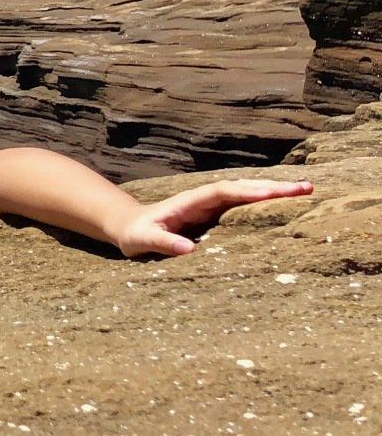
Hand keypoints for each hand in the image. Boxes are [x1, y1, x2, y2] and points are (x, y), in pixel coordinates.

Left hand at [112, 178, 313, 256]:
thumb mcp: (143, 240)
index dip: (249, 192)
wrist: (129, 226)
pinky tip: (287, 205)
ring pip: (248, 194)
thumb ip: (162, 242)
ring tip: (306, 191)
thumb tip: (188, 249)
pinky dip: (266, 202)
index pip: (224, 192)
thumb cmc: (135, 234)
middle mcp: (204, 199)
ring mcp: (212, 205)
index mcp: (191, 201)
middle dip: (273, 187)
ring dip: (275, 192)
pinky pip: (245, 206)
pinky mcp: (216, 214)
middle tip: (306, 188)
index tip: (275, 193)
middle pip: (243, 188)